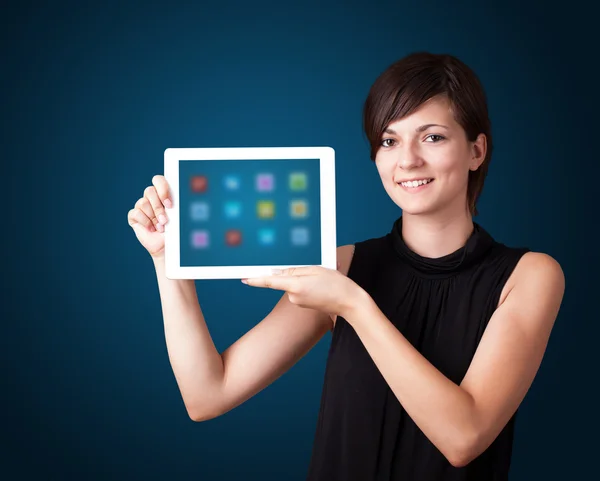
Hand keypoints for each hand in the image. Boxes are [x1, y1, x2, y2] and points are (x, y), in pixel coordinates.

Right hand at [127, 175, 171, 257]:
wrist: (166, 246)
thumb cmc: (175, 230)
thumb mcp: (178, 215)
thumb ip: (176, 204)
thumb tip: (179, 198)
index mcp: (163, 193)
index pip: (158, 180)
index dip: (162, 189)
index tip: (169, 204)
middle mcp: (151, 197)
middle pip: (149, 191)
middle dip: (158, 207)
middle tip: (165, 220)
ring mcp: (141, 206)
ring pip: (143, 203)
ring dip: (153, 217)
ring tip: (160, 227)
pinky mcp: (134, 216)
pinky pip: (136, 213)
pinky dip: (145, 222)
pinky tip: (151, 229)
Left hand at [242, 265, 365, 322]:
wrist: (350, 303)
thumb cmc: (336, 284)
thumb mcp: (316, 270)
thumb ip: (295, 270)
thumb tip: (278, 273)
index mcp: (295, 286)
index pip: (270, 282)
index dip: (255, 280)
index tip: (243, 278)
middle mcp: (294, 296)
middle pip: (285, 279)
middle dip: (296, 272)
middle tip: (317, 273)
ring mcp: (298, 302)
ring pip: (294, 284)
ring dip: (304, 279)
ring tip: (323, 280)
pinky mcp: (303, 305)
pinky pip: (300, 290)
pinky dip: (308, 285)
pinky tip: (322, 286)